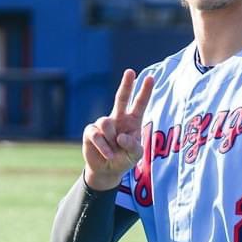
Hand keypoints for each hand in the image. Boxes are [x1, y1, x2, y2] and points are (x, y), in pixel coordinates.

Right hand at [82, 69, 153, 190]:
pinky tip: (109, 154)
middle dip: (126, 85)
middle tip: (130, 71)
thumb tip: (120, 137)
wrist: (106, 170)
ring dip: (111, 140)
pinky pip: (96, 134)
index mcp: (132, 122)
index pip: (139, 104)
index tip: (150, 78)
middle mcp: (118, 119)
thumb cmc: (124, 160)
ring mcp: (103, 124)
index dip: (144, 91)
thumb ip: (133, 146)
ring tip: (114, 152)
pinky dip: (104, 146)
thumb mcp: (135, 155)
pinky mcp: (91, 132)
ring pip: (106, 122)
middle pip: (122, 98)